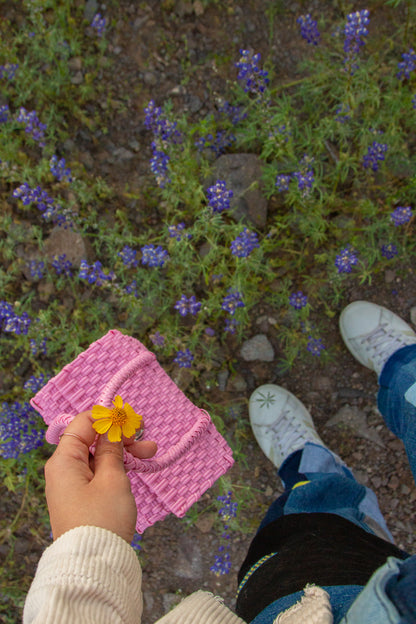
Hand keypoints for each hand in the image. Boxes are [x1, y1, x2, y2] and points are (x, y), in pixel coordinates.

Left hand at [44, 410, 156, 543]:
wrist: (95, 565)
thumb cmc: (103, 518)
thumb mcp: (112, 478)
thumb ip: (111, 449)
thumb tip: (110, 429)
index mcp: (64, 460)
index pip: (82, 424)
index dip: (106, 418)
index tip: (130, 418)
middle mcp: (64, 470)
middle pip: (92, 440)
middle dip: (121, 437)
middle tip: (146, 440)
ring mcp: (73, 485)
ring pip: (99, 457)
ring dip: (124, 452)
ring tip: (151, 453)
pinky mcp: (83, 499)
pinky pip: (100, 473)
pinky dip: (118, 468)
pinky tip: (138, 467)